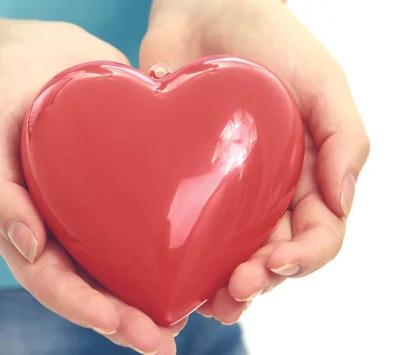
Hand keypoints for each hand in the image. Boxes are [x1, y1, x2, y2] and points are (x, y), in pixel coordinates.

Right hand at [0, 21, 181, 353]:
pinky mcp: (124, 188)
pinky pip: (145, 223)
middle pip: (92, 286)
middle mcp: (62, 229)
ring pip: (123, 265)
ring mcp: (93, 211)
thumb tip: (26, 247)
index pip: (51, 281)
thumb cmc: (4, 94)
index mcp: (26, 228)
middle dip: (126, 320)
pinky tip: (201, 260)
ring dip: (153, 296)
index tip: (120, 326)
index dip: (83, 308)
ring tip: (192, 315)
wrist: (40, 55)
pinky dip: (169, 249)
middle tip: (163, 343)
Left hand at [140, 0, 369, 323]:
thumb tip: (342, 203)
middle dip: (258, 281)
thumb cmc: (273, 41)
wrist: (207, 10)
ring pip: (227, 251)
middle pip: (270, 254)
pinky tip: (168, 272)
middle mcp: (267, 190)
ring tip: (204, 302)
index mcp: (307, 175)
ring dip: (219, 283)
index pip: (317, 234)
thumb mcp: (323, 82)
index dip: (302, 259)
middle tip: (233, 292)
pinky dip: (180, 255)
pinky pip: (183, 224)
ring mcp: (224, 188)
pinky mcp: (183, 178)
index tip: (274, 265)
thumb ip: (344, 140)